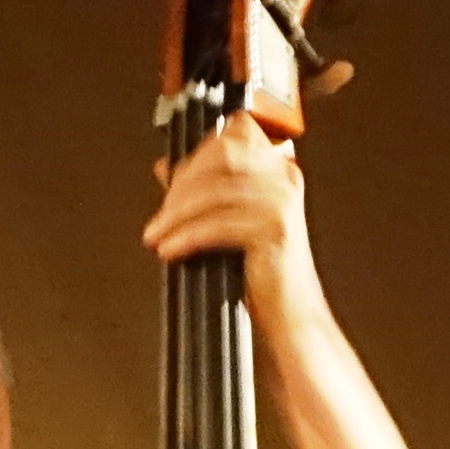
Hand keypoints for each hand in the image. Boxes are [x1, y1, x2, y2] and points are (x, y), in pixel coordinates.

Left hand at [143, 113, 320, 313]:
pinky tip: (171, 250)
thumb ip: (201, 191)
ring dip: (176, 216)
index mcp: (277, 169)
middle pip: (221, 156)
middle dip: (182, 184)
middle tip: (161, 214)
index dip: (198, 154)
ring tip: (157, 237)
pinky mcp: (274, 228)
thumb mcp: (230, 221)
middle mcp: (283, 177)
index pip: (233, 134)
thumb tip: (164, 168)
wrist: (293, 314)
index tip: (173, 181)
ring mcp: (281, 200)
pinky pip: (217, 225)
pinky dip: (187, 238)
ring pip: (214, 192)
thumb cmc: (264, 272)